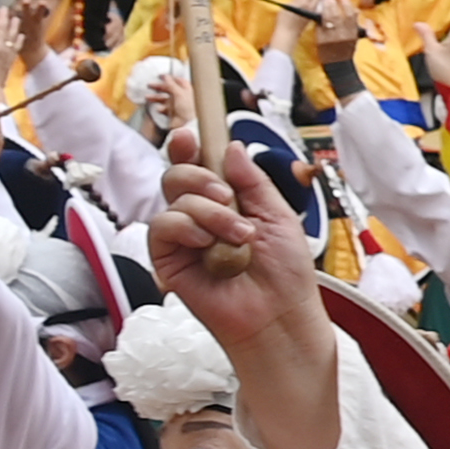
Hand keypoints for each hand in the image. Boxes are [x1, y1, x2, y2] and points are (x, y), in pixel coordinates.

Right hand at [150, 142, 341, 448]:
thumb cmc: (285, 273)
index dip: (190, 145)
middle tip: (228, 197)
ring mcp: (182, 237)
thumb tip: (231, 145)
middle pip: (179, 173)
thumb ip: (252, 181)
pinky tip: (209, 244)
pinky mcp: (168, 259)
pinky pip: (164, 225)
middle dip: (201, 175)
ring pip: (175, 198)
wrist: (280, 315)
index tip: (191, 132)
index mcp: (226, 202)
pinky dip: (188, 227)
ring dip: (210, 212)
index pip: (199, 164)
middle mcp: (200, 216)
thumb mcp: (278, 216)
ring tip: (239, 237)